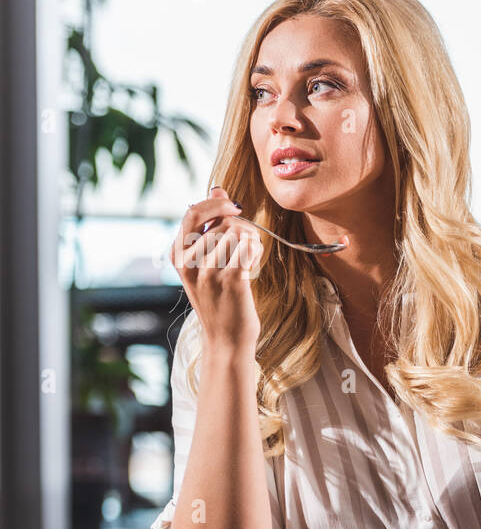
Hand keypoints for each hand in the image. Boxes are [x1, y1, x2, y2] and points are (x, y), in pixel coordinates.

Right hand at [171, 186, 264, 354]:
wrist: (226, 339)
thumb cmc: (219, 299)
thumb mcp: (205, 263)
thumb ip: (210, 227)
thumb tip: (218, 190)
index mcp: (177, 255)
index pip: (193, 213)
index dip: (217, 205)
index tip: (235, 208)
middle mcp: (188, 262)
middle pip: (220, 222)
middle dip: (240, 227)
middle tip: (246, 243)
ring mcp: (209, 271)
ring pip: (238, 232)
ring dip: (251, 241)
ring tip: (249, 258)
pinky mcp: (231, 280)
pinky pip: (248, 246)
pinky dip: (256, 249)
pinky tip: (254, 262)